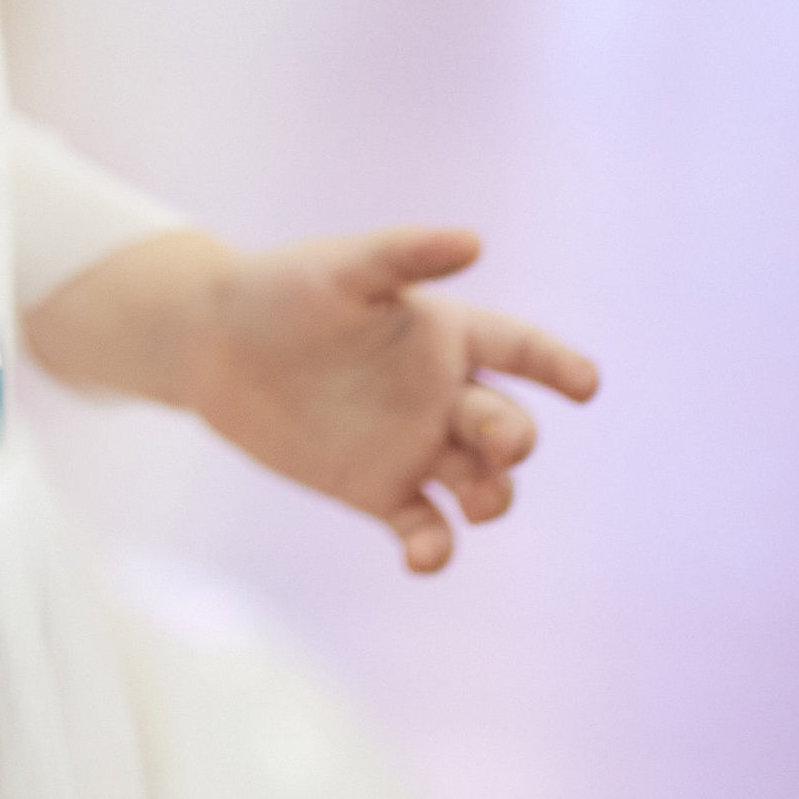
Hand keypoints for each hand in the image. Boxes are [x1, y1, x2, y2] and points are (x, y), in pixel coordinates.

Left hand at [27, 224, 598, 574]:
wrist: (212, 344)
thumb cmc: (280, 289)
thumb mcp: (341, 266)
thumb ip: (404, 254)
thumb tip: (473, 241)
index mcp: (445, 333)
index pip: (520, 349)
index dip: (557, 365)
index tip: (585, 385)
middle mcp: (441, 393)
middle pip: (506, 426)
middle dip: (515, 440)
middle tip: (501, 446)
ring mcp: (414, 445)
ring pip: (480, 483)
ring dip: (491, 497)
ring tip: (475, 503)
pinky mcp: (377, 489)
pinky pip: (425, 527)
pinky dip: (435, 548)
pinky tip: (424, 558)